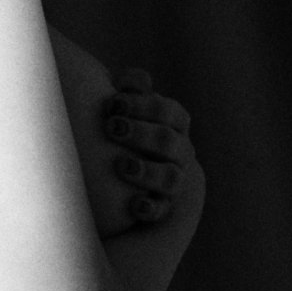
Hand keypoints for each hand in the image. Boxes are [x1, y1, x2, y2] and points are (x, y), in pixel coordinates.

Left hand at [100, 69, 201, 231]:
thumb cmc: (131, 128)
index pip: (168, 111)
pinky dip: (150, 208)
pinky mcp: (164, 207)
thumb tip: (131, 80)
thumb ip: (131, 90)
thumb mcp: (131, 107)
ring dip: (147, 171)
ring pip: (171, 177)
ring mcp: (175, 180)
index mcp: (174, 123)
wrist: (143, 175)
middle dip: (140, 133)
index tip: (113, 104)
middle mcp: (180, 151)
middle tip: (110, 127)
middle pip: (169, 141)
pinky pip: (162, 211)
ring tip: (120, 165)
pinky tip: (134, 204)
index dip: (143, 105)